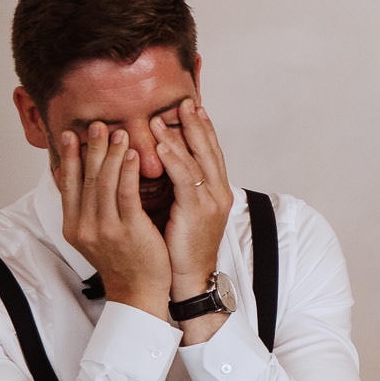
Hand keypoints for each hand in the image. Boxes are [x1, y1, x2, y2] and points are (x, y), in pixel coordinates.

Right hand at [59, 124, 171, 314]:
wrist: (139, 292)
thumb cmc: (124, 261)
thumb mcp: (96, 235)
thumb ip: (87, 209)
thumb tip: (77, 179)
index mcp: (74, 225)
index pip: (68, 184)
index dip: (70, 157)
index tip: (69, 134)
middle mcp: (85, 226)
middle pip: (86, 178)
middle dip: (91, 148)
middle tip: (97, 124)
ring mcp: (105, 228)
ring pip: (104, 183)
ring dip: (111, 154)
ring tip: (118, 132)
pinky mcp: (128, 231)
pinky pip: (126, 194)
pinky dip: (127, 171)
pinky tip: (133, 154)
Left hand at [151, 99, 234, 296]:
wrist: (190, 278)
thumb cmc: (182, 248)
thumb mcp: (184, 211)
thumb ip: (179, 188)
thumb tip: (163, 166)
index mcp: (217, 192)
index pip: (211, 153)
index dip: (203, 130)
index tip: (193, 109)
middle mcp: (219, 192)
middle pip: (209, 150)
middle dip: (196, 125)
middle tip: (185, 102)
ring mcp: (211, 201)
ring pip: (196, 160)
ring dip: (178, 137)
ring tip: (161, 119)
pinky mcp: (198, 211)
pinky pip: (185, 179)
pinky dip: (173, 159)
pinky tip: (160, 146)